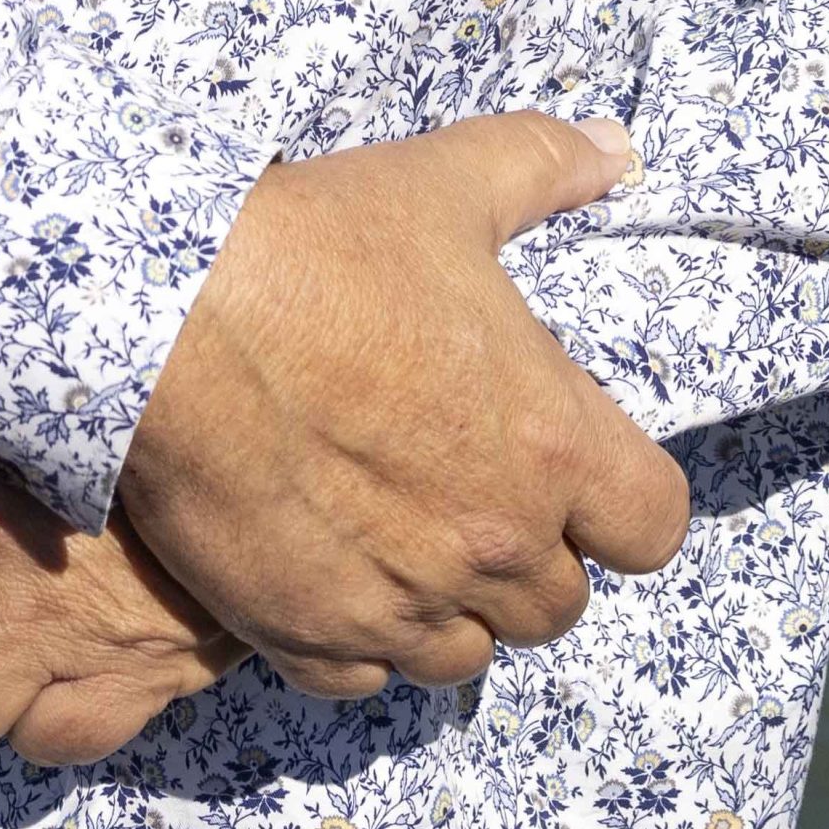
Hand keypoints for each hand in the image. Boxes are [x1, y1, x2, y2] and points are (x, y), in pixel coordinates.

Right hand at [117, 110, 690, 697]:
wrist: (175, 321)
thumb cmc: (322, 249)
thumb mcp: (449, 183)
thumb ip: (545, 165)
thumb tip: (616, 148)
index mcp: (550, 444)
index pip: (653, 527)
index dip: (626, 499)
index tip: (584, 468)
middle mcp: (491, 542)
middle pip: (559, 604)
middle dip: (532, 553)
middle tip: (473, 483)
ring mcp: (400, 603)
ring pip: (466, 655)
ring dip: (451, 604)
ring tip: (402, 529)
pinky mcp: (308, 635)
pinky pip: (365, 680)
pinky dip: (359, 637)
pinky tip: (331, 565)